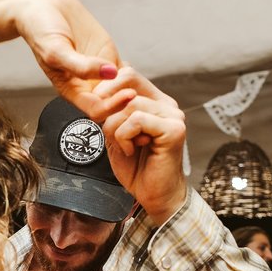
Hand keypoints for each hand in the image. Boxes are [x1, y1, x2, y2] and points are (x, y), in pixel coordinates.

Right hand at [15, 0, 122, 116]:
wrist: (46, 8)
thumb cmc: (42, 32)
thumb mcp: (56, 52)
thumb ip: (81, 67)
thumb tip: (110, 73)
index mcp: (71, 91)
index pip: (96, 109)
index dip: (112, 106)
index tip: (127, 95)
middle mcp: (87, 84)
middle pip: (111, 104)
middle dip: (124, 100)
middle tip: (134, 89)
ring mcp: (99, 71)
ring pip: (120, 89)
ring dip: (130, 87)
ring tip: (131, 75)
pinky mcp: (107, 56)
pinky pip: (124, 71)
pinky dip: (131, 72)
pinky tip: (128, 65)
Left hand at [94, 67, 187, 221]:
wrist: (154, 196)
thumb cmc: (136, 169)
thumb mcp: (115, 135)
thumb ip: (111, 113)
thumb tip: (97, 92)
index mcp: (154, 102)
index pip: (128, 74)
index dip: (106, 88)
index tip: (98, 113)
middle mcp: (166, 105)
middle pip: (128, 82)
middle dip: (107, 105)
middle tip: (103, 127)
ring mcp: (173, 115)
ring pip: (130, 104)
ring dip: (115, 128)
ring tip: (124, 147)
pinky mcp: (174, 129)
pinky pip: (137, 119)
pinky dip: (125, 137)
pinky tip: (131, 150)